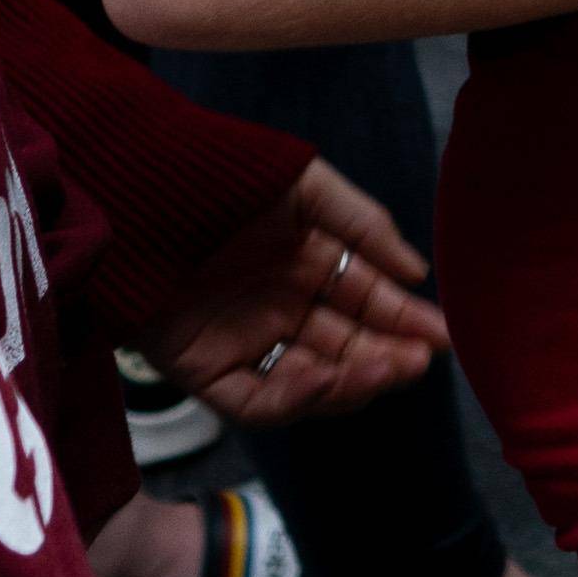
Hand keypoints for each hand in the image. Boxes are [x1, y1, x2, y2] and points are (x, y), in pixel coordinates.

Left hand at [149, 158, 447, 424]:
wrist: (136, 191)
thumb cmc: (222, 176)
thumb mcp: (304, 186)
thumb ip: (362, 224)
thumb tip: (417, 273)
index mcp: (306, 263)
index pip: (367, 302)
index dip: (404, 320)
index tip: (441, 337)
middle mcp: (280, 308)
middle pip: (345, 347)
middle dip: (385, 356)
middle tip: (415, 360)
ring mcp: (244, 342)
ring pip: (310, 380)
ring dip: (350, 381)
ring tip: (383, 368)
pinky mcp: (205, 371)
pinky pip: (256, 399)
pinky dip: (291, 399)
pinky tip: (318, 377)